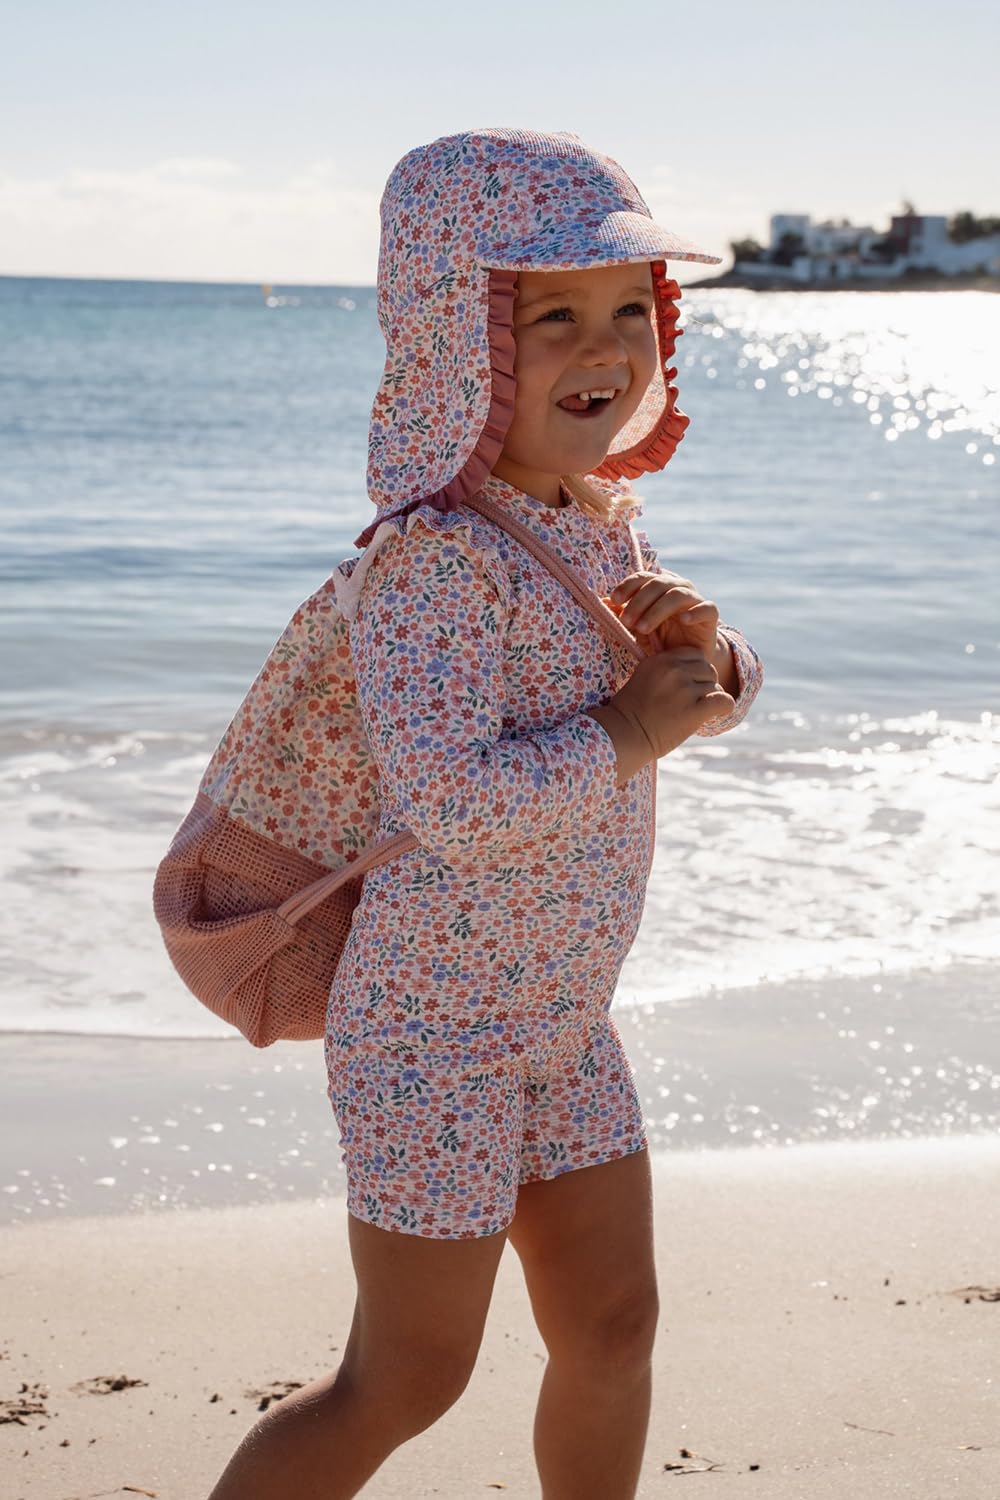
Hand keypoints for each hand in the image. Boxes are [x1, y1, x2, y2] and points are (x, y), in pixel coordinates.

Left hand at [601, 571, 720, 659]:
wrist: (687, 660)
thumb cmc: (660, 640)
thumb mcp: (638, 628)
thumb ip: (623, 614)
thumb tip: (602, 602)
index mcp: (659, 587)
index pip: (643, 577)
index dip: (628, 585)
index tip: (615, 600)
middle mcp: (678, 588)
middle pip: (658, 584)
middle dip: (639, 602)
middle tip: (626, 621)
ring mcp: (695, 600)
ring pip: (678, 595)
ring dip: (657, 610)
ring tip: (643, 628)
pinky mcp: (710, 615)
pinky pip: (706, 608)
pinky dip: (695, 612)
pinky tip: (683, 620)